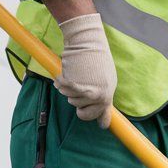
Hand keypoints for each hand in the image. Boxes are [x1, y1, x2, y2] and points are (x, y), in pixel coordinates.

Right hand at [55, 13, 117, 127]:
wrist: (88, 41)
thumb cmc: (95, 57)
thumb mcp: (106, 78)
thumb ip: (102, 96)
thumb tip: (102, 121)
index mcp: (108, 94)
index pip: (103, 116)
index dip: (98, 120)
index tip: (101, 126)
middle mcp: (99, 96)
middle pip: (83, 114)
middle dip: (78, 106)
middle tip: (76, 94)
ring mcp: (87, 91)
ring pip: (71, 100)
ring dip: (68, 90)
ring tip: (73, 76)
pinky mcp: (75, 85)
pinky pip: (62, 90)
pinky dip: (60, 82)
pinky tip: (63, 76)